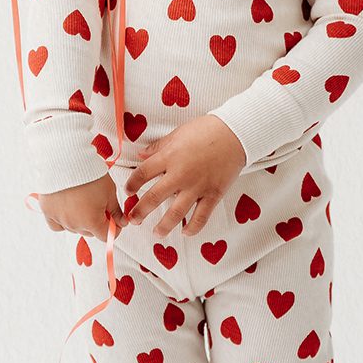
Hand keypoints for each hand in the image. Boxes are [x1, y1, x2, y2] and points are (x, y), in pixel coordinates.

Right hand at [37, 173, 125, 242]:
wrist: (65, 160)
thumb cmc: (88, 173)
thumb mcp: (109, 191)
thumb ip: (116, 211)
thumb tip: (122, 222)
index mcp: (92, 222)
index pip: (106, 236)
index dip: (114, 228)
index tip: (114, 218)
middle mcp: (75, 224)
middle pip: (90, 232)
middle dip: (98, 222)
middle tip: (100, 205)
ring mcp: (60, 219)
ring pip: (74, 228)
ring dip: (81, 221)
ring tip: (83, 201)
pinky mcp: (48, 212)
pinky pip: (57, 225)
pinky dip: (63, 221)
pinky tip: (68, 210)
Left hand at [123, 115, 247, 237]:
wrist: (235, 133)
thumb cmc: (206, 129)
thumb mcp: (178, 133)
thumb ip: (159, 147)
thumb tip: (141, 155)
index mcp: (169, 157)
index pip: (143, 173)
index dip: (132, 184)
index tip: (128, 191)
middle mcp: (180, 174)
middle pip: (154, 197)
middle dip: (140, 211)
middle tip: (132, 219)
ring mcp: (197, 187)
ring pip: (176, 213)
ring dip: (164, 225)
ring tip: (157, 233)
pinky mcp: (213, 194)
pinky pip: (201, 216)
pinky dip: (193, 227)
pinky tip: (186, 232)